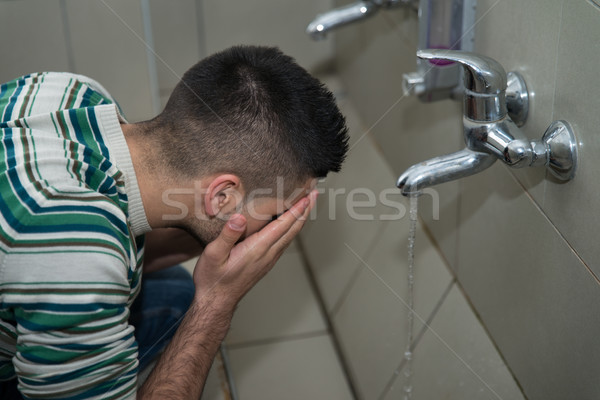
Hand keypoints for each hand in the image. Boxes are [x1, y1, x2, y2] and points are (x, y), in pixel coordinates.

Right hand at [192, 190, 316, 311]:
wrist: (216, 301)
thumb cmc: (213, 278)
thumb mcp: (213, 255)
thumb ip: (227, 236)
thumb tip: (238, 218)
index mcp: (258, 249)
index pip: (284, 224)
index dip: (297, 208)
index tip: (308, 195)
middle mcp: (268, 253)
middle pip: (293, 228)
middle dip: (305, 210)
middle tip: (315, 192)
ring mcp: (269, 259)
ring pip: (290, 235)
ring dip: (300, 218)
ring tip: (306, 203)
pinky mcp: (266, 262)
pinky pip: (284, 241)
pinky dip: (291, 227)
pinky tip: (290, 222)